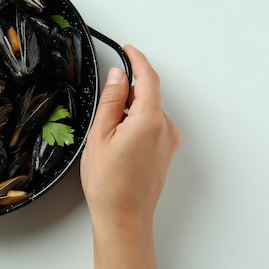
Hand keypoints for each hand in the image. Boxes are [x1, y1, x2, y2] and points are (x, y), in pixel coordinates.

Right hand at [79, 44, 179, 268]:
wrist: (124, 219)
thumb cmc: (108, 183)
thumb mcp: (100, 135)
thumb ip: (111, 100)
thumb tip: (117, 75)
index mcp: (149, 119)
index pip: (148, 77)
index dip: (137, 59)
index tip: (127, 49)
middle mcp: (165, 128)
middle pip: (149, 94)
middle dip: (129, 86)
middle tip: (104, 94)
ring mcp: (168, 142)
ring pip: (149, 111)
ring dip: (131, 107)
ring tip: (105, 129)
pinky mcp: (165, 154)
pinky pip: (152, 126)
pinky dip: (136, 121)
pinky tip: (117, 140)